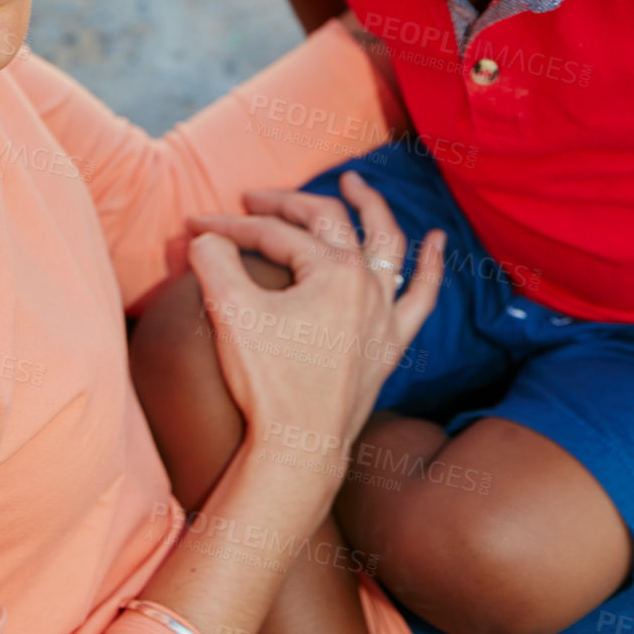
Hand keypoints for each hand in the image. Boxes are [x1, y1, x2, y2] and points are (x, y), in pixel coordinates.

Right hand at [185, 172, 442, 515]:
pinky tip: (437, 240)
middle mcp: (367, 284)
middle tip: (255, 198)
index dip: (231, 226)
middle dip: (286, 204)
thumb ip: (214, 259)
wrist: (298, 451)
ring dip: (371, 207)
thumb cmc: (266, 383)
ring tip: (356, 181)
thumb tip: (206, 237)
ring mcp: (384, 314)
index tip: (196, 228)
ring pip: (386, 244)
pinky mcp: (391, 345)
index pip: (275, 234)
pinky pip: (422, 297)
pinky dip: (431, 265)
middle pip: (326, 223)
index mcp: (332, 271)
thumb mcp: (230, 312)